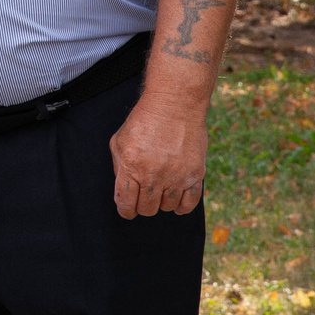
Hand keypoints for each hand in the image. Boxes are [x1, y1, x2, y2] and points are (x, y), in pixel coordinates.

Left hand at [109, 92, 208, 219]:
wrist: (175, 104)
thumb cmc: (145, 120)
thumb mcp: (119, 141)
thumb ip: (119, 168)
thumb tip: (124, 191)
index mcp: (131, 166)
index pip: (125, 203)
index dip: (125, 210)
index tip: (128, 209)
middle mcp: (153, 175)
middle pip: (147, 209)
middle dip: (143, 205)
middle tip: (144, 195)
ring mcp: (176, 176)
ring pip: (167, 207)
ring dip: (162, 202)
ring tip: (161, 188)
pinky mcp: (195, 174)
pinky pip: (189, 203)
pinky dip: (182, 207)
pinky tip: (177, 202)